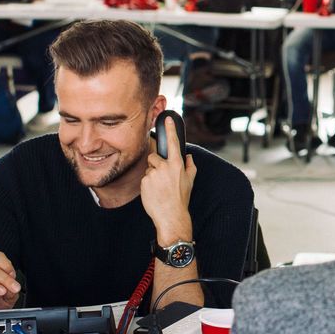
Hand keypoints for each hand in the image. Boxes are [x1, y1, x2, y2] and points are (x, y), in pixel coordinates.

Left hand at [141, 116, 196, 245]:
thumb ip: (190, 166)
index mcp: (177, 165)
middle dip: (156, 164)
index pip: (172, 143)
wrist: (171, 215)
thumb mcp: (190, 181)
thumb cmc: (181, 198)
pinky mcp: (145, 181)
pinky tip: (154, 192)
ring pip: (148, 168)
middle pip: (154, 157)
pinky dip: (147, 184)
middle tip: (162, 178)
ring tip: (159, 188)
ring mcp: (154, 174)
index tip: (167, 118)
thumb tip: (188, 156)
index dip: (170, 130)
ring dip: (152, 175)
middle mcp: (165, 167)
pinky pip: (144, 178)